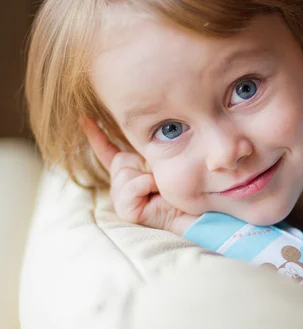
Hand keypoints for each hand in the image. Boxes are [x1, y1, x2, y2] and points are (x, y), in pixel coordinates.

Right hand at [81, 118, 196, 234]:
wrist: (192, 210)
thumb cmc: (180, 185)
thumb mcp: (161, 160)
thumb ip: (147, 147)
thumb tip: (139, 132)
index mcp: (127, 169)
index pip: (107, 151)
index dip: (96, 136)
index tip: (85, 119)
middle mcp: (119, 182)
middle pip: (120, 159)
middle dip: (143, 163)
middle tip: (158, 177)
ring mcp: (120, 197)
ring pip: (126, 172)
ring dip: (148, 177)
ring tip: (159, 187)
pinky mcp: (124, 210)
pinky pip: (133, 185)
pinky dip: (147, 186)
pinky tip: (154, 194)